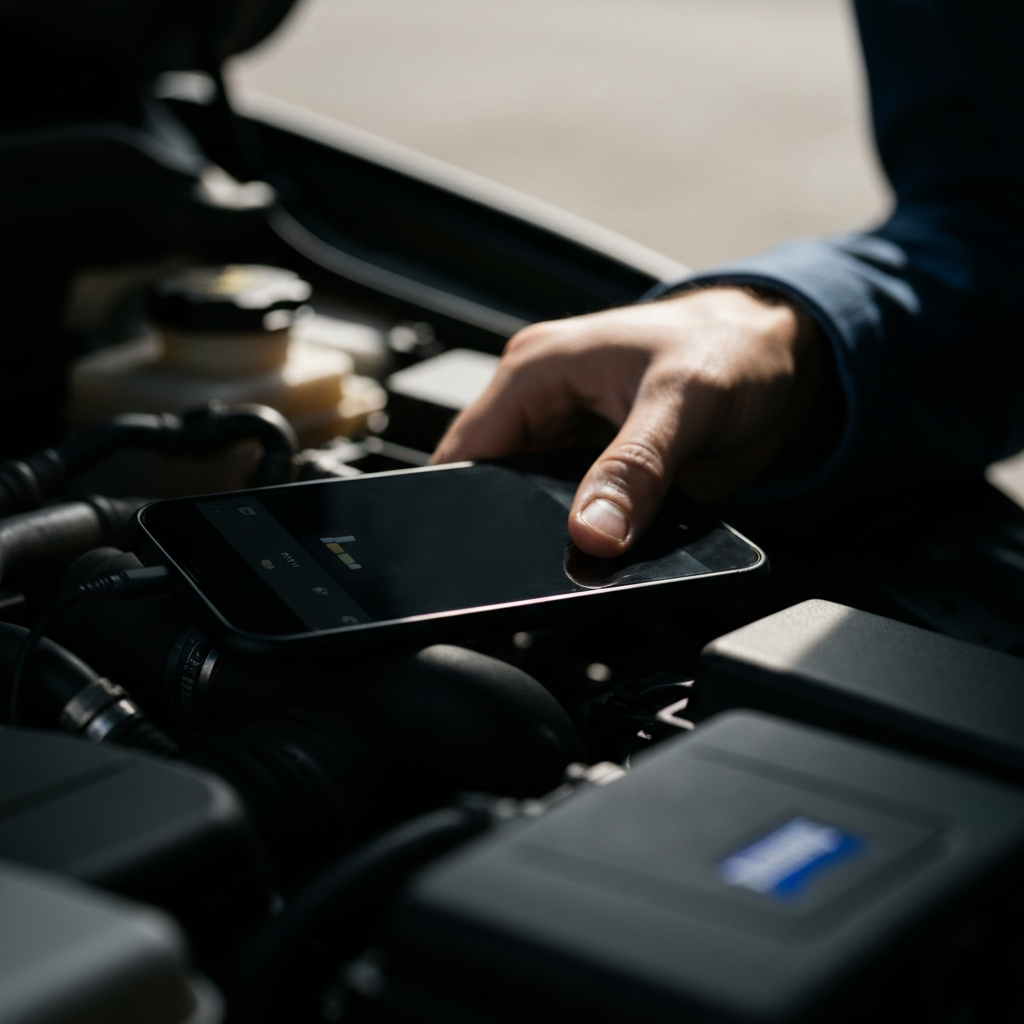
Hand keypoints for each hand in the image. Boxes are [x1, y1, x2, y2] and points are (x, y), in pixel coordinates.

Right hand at [432, 286, 824, 556]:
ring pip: (532, 503)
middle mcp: (544, 403)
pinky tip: (609, 549)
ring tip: (581, 557)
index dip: (462, 503)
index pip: (467, 448)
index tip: (479, 553)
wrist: (784, 358)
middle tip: (542, 564)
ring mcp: (571, 440)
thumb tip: (592, 532)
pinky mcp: (602, 469)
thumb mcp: (685, 403)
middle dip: (510, 526)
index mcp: (536, 370)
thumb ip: (635, 469)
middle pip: (495, 483)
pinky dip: (587, 533)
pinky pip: (576, 511)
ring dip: (551, 533)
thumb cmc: (733, 346)